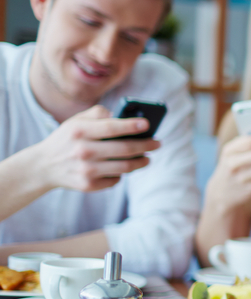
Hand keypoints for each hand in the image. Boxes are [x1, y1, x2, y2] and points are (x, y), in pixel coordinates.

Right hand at [33, 105, 160, 192]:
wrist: (43, 166)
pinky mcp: (88, 185)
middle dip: (146, 145)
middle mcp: (82, 151)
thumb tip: (124, 117)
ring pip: (125, 167)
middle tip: (157, 143)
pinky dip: (122, 173)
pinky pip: (116, 179)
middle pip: (125, 149)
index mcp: (79, 131)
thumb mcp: (76, 121)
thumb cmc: (67, 139)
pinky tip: (124, 168)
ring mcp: (86, 170)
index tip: (148, 125)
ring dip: (141, 162)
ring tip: (147, 158)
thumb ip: (98, 114)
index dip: (131, 126)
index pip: (111, 128)